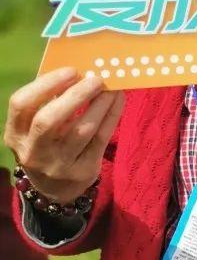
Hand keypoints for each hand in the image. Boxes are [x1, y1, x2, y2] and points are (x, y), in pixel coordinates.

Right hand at [4, 67, 123, 203]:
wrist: (56, 190)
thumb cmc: (47, 145)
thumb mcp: (35, 129)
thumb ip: (47, 103)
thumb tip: (77, 69)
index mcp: (15, 134)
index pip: (21, 105)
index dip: (45, 84)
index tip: (71, 70)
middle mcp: (33, 151)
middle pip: (48, 120)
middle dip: (74, 95)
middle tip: (95, 78)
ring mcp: (58, 164)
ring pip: (81, 130)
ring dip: (99, 104)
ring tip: (111, 87)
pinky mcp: (83, 170)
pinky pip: (101, 139)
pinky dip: (111, 115)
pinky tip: (118, 99)